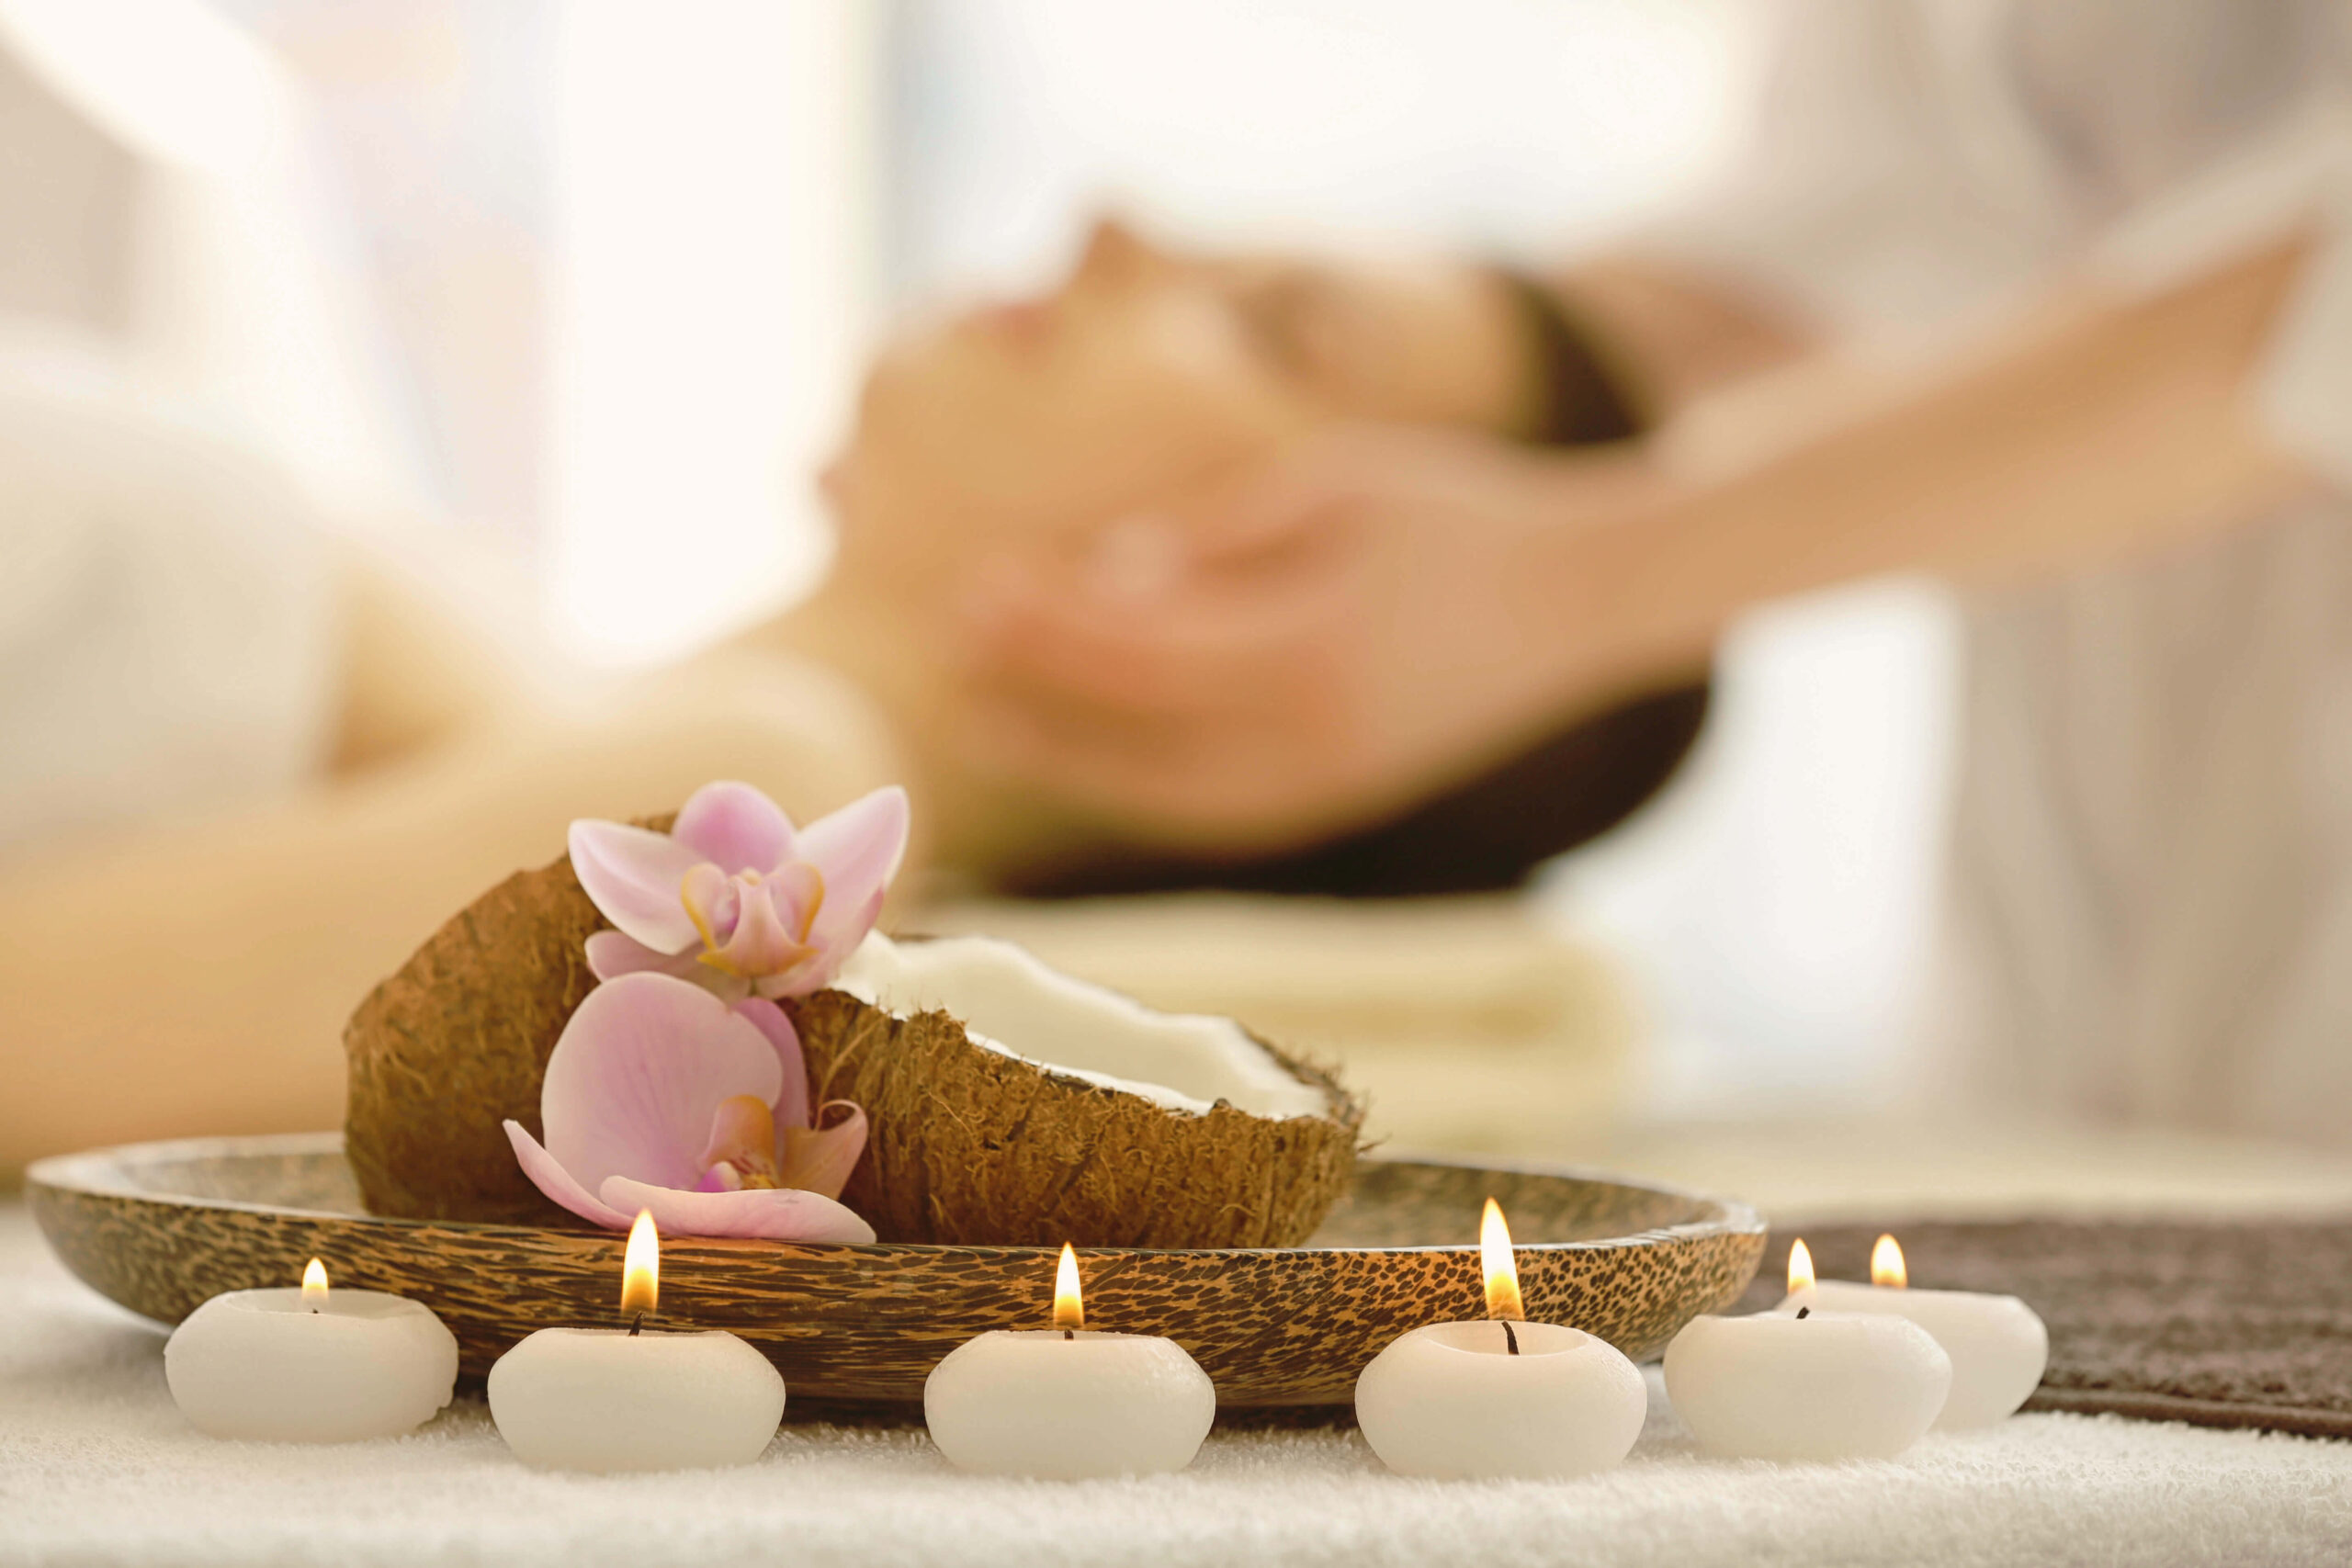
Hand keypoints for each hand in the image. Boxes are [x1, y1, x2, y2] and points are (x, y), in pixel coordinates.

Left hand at [953, 425, 1661, 853]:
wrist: (1584, 602)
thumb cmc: (1458, 512)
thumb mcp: (1335, 481)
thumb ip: (1215, 535)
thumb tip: (1107, 577)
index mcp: (1304, 649)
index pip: (1134, 651)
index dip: (1042, 626)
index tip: (968, 590)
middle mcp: (1309, 743)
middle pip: (1131, 742)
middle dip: (1033, 703)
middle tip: (950, 661)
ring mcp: (1329, 788)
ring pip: (1165, 800)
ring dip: (1071, 765)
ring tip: (991, 725)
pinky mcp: (1343, 802)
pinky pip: (1214, 813)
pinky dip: (1138, 790)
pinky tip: (1086, 758)